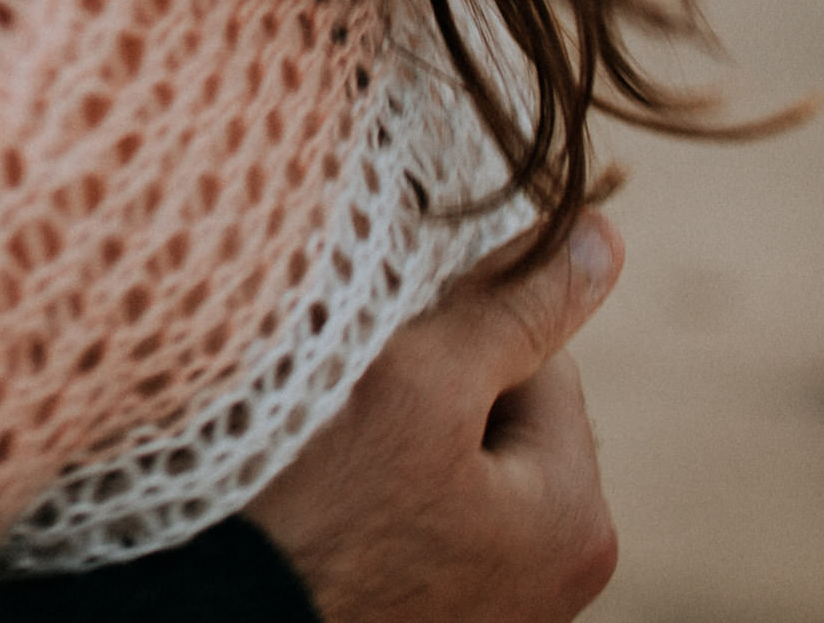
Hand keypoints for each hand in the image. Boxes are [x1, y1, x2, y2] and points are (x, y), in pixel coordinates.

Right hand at [248, 211, 626, 622]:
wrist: (221, 611)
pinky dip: (379, 494)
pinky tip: (330, 503)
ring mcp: (496, 605)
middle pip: (500, 419)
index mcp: (580, 520)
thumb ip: (516, 308)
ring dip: (398, 440)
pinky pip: (420, 515)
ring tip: (335, 459)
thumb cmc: (318, 510)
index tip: (383, 357)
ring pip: (455, 463)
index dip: (454, 337)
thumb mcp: (423, 383)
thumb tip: (602, 238)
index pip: (539, 361)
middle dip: (430, 396)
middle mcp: (558, 580)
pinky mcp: (435, 612)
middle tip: (350, 414)